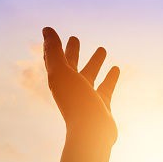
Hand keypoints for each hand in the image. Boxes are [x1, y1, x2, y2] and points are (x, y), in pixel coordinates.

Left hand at [42, 27, 119, 143]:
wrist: (92, 133)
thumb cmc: (76, 102)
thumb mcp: (62, 73)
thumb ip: (54, 51)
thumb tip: (46, 29)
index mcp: (59, 81)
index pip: (53, 60)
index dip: (52, 47)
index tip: (52, 34)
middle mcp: (71, 89)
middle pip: (70, 66)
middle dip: (72, 53)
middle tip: (75, 38)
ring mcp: (86, 97)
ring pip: (90, 75)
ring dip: (94, 62)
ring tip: (102, 49)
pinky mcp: (101, 105)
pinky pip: (105, 87)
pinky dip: (110, 77)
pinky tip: (116, 68)